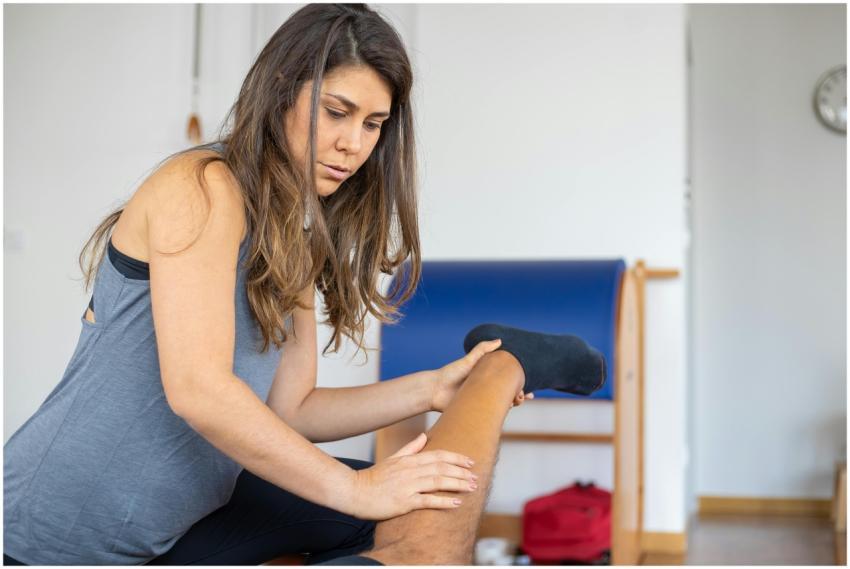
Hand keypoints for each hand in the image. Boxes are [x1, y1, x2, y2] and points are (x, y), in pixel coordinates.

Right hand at [349, 433, 477, 519]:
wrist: (354, 491)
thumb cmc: (373, 477)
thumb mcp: (392, 458)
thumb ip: (410, 448)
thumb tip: (424, 436)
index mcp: (409, 460)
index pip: (438, 455)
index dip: (456, 458)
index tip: (470, 462)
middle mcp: (411, 470)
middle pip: (442, 467)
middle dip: (461, 472)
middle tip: (477, 477)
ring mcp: (408, 486)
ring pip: (438, 481)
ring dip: (457, 484)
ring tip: (471, 487)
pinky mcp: (403, 502)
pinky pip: (427, 500)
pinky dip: (443, 501)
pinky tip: (455, 503)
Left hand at [430, 339, 532, 411]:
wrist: (435, 391)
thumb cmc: (450, 373)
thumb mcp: (468, 360)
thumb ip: (483, 350)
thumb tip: (500, 340)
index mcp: (486, 377)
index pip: (507, 379)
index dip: (520, 383)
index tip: (529, 386)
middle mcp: (486, 389)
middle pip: (508, 393)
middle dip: (520, 395)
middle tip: (524, 396)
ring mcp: (482, 401)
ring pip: (503, 404)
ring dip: (513, 403)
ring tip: (516, 401)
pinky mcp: (477, 412)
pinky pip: (492, 413)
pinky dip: (501, 412)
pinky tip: (507, 409)